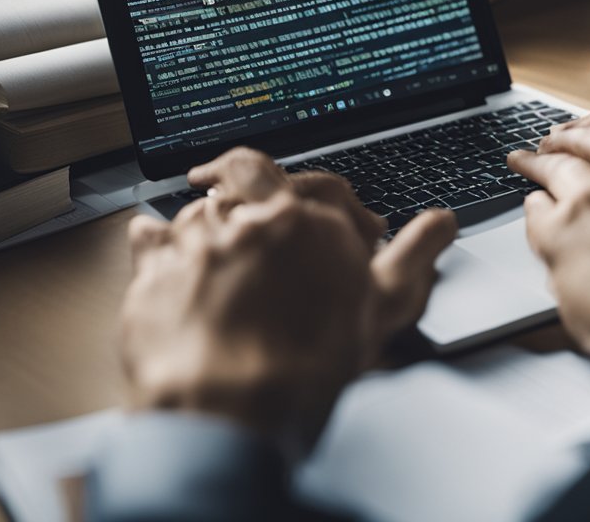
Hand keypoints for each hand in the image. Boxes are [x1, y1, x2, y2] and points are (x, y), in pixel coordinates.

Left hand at [120, 148, 455, 443]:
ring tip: (221, 240)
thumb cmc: (303, 367)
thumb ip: (414, 256)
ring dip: (212, 215)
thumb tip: (441, 222)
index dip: (329, 199)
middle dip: (257, 187)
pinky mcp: (153, 275)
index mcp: (304, 222)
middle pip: (249, 177)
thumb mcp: (381, 308)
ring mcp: (195, 244)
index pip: (319, 182)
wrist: (227, 412)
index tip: (326, 215)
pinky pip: (149, 236)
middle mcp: (248, 221)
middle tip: (262, 205)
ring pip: (203, 206)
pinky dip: (155, 234)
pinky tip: (154, 234)